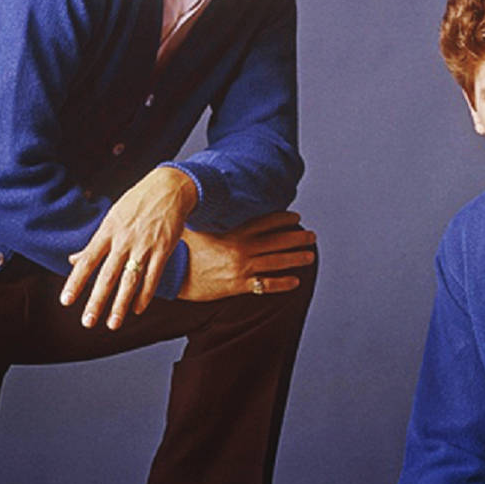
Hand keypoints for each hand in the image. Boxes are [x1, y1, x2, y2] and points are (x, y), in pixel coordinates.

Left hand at [60, 166, 197, 328]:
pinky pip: (153, 276)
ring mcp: (145, 245)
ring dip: (121, 304)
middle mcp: (125, 240)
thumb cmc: (137, 202)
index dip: (76, 282)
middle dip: (97, 301)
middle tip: (88, 322)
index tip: (66, 301)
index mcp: (108, 231)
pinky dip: (145, 294)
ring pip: (131, 280)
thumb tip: (73, 260)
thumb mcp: (112, 217)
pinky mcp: (163, 249)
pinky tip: (138, 308)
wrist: (169, 188)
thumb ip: (95, 242)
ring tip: (113, 324)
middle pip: (108, 275)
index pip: (88, 260)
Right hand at [178, 211, 315, 301]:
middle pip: (277, 242)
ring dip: (296, 258)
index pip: (265, 223)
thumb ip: (210, 215)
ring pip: (276, 262)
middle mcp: (241, 250)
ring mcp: (241, 269)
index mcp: (234, 233)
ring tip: (310, 255)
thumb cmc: (183, 249)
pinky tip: (295, 281)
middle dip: (297, 238)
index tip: (296, 217)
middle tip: (312, 236)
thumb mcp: (197, 226)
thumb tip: (210, 196)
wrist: (172, 277)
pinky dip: (282, 283)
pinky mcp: (238, 286)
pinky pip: (266, 285)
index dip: (283, 219)